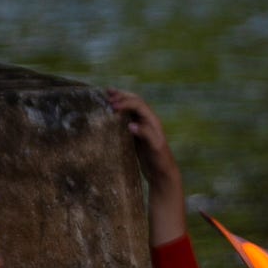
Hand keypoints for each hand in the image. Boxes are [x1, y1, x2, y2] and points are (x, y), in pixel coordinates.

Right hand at [104, 89, 178, 183]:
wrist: (163, 173)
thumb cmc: (160, 160)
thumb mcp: (155, 147)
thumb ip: (145, 134)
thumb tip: (131, 124)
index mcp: (153, 121)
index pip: (138, 105)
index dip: (126, 102)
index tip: (112, 106)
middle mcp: (148, 121)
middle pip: (135, 101)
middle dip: (122, 95)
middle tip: (107, 92)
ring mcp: (142, 127)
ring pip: (130, 108)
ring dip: (120, 100)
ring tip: (108, 94)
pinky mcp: (136, 134)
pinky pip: (126, 118)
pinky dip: (118, 112)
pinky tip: (110, 113)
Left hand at [105, 89, 191, 246]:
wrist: (161, 175)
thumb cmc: (146, 157)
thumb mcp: (132, 140)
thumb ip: (125, 128)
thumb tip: (106, 118)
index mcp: (146, 120)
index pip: (135, 100)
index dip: (121, 94)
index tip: (106, 91)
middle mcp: (152, 123)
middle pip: (139, 103)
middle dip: (124, 98)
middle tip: (109, 99)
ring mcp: (156, 134)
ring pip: (145, 113)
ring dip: (130, 108)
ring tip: (115, 107)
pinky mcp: (158, 146)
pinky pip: (149, 134)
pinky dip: (140, 130)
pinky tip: (130, 127)